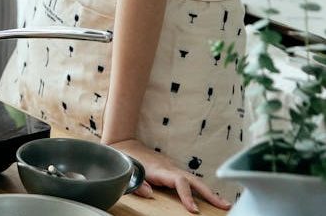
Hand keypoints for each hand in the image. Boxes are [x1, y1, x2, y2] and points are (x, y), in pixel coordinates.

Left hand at [108, 138, 231, 213]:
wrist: (125, 142)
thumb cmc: (126, 158)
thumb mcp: (127, 171)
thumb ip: (137, 184)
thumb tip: (151, 194)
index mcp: (160, 169)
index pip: (179, 182)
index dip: (187, 196)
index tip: (195, 210)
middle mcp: (169, 167)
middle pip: (193, 180)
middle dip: (210, 193)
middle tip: (225, 206)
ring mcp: (171, 167)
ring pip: (194, 180)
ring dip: (208, 192)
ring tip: (223, 205)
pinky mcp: (171, 170)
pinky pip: (189, 180)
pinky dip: (200, 189)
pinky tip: (208, 198)